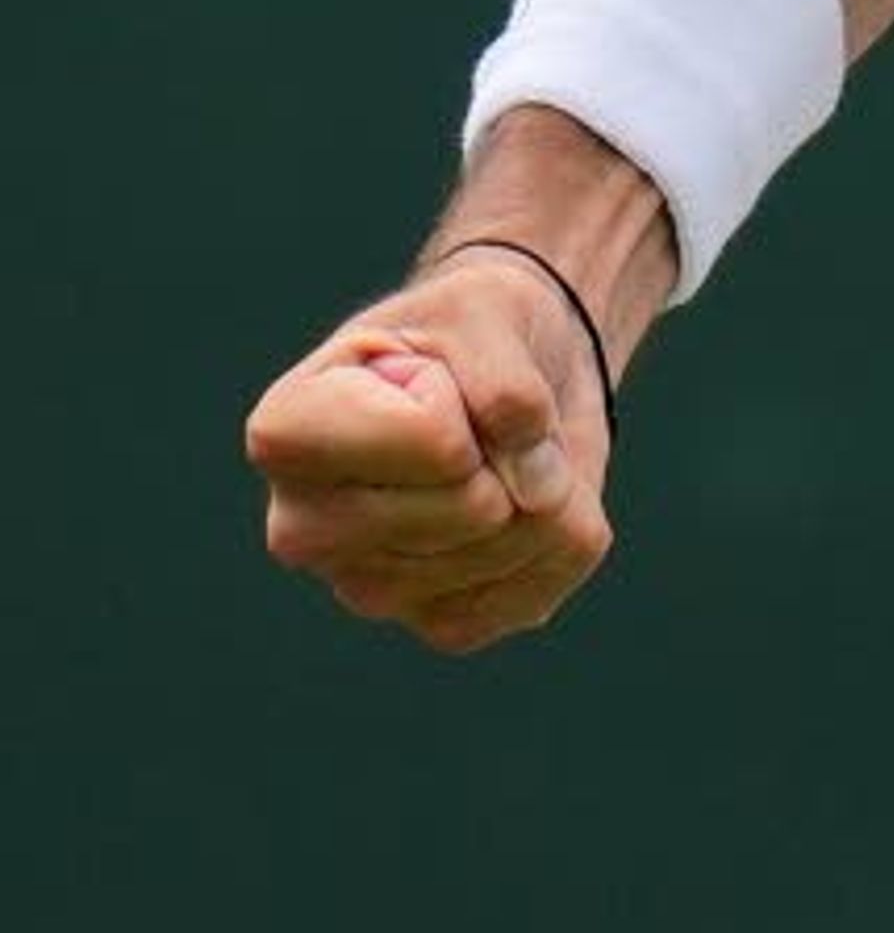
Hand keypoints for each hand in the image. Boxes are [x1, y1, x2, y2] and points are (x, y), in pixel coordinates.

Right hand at [246, 244, 617, 654]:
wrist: (506, 371)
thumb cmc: (469, 331)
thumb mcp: (484, 307)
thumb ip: (506, 384)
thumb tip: (537, 491)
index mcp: (286, 433)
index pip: (431, 438)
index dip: (465, 391)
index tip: (433, 371)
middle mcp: (304, 528)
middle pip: (476, 505)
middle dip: (512, 445)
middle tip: (478, 417)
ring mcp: (367, 590)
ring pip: (520, 542)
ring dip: (548, 481)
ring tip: (499, 451)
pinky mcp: (439, 625)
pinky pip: (545, 582)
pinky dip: (567, 527)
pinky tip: (524, 499)